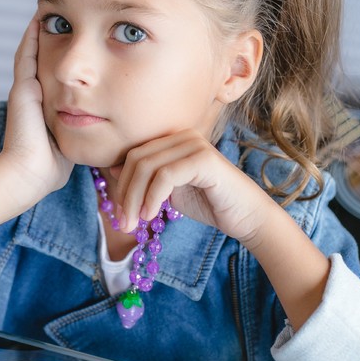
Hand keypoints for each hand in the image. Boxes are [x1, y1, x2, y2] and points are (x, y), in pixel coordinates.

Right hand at [1, 17, 73, 204]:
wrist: (30, 173)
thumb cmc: (54, 165)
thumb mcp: (74, 140)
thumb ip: (86, 130)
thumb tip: (113, 130)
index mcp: (47, 103)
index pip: (58, 72)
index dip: (66, 53)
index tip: (81, 35)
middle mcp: (35, 92)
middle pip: (46, 56)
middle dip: (57, 36)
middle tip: (67, 13)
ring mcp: (26, 89)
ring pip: (35, 51)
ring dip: (43, 30)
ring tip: (51, 9)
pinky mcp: (21, 88)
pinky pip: (27, 56)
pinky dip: (32, 37)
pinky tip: (40, 20)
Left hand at [112, 130, 274, 247]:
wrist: (246, 217)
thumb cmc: (209, 204)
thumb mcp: (168, 191)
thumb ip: (146, 179)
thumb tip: (113, 169)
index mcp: (174, 140)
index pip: (134, 155)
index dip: (121, 184)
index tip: (118, 214)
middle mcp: (183, 136)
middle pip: (137, 159)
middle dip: (124, 194)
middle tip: (122, 223)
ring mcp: (194, 144)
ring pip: (147, 167)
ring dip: (134, 199)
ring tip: (133, 224)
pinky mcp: (204, 159)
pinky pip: (166, 175)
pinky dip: (152, 197)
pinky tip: (150, 215)